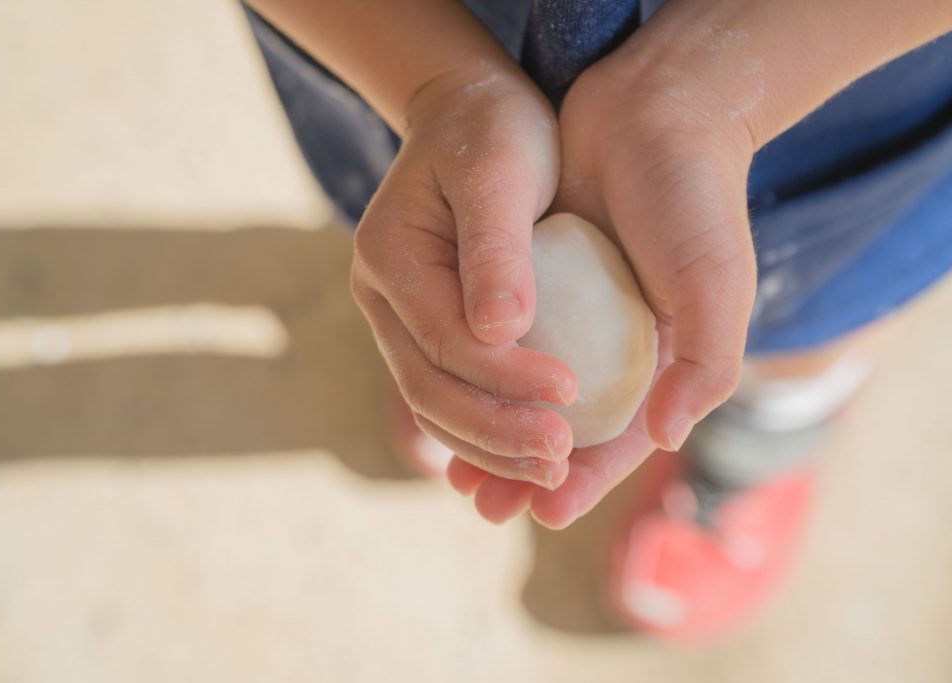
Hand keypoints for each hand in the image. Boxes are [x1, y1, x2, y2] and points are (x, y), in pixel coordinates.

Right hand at [350, 65, 578, 489]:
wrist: (466, 114)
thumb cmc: (494, 130)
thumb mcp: (502, 168)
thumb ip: (498, 246)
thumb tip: (501, 332)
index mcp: (391, 255)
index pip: (446, 340)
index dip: (506, 377)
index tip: (570, 395)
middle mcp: (381, 296)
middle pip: (430, 389)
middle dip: (496, 434)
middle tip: (561, 460)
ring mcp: (397, 319)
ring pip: (434, 406)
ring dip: (490, 449)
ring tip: (553, 473)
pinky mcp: (424, 330)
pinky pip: (448, 394)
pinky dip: (485, 432)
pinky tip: (529, 453)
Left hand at [454, 48, 757, 526]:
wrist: (657, 108)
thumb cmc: (695, 200)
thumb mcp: (714, 284)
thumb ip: (704, 364)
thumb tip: (665, 437)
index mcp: (663, 362)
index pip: (621, 441)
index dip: (584, 481)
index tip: (542, 512)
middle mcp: (615, 346)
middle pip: (567, 430)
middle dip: (526, 472)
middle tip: (486, 506)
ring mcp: (572, 315)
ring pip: (525, 395)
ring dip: (492, 433)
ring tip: (456, 473)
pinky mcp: (534, 279)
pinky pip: (500, 341)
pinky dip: (477, 373)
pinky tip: (443, 395)